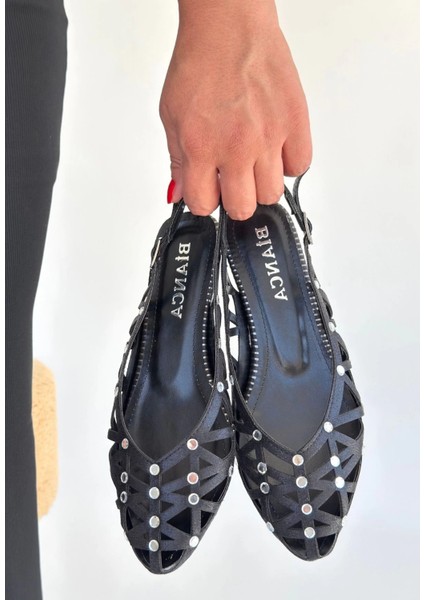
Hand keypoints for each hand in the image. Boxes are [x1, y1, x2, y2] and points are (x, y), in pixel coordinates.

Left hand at [160, 0, 311, 219]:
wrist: (230, 24)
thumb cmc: (200, 64)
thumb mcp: (172, 116)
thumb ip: (177, 160)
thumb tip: (180, 193)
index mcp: (200, 147)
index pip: (204, 205)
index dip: (205, 199)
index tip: (208, 190)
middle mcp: (236, 146)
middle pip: (242, 208)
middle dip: (234, 199)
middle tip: (232, 180)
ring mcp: (269, 136)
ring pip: (272, 194)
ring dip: (261, 184)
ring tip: (254, 162)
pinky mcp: (296, 122)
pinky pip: (300, 166)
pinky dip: (288, 163)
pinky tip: (275, 148)